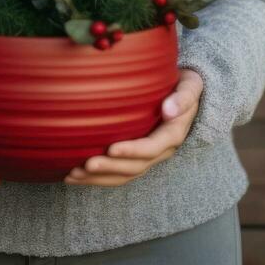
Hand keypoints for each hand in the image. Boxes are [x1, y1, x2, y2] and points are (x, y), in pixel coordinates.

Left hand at [63, 68, 203, 186]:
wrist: (188, 94)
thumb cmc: (186, 86)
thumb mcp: (191, 87)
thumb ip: (183, 97)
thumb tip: (169, 109)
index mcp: (172, 135)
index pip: (151, 148)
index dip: (132, 150)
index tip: (111, 148)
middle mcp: (161, 151)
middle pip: (134, 167)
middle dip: (109, 168)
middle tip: (85, 165)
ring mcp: (148, 156)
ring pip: (124, 174)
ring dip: (99, 178)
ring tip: (74, 175)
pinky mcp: (137, 155)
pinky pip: (118, 171)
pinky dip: (97, 176)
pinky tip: (75, 175)